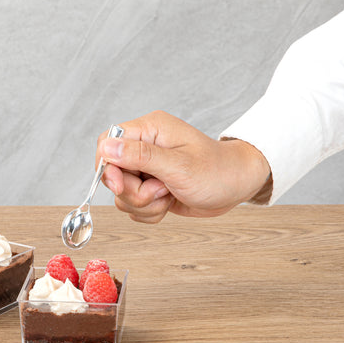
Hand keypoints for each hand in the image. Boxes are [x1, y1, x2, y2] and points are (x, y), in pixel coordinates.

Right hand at [96, 111, 270, 222]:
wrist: (237, 186)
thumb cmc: (217, 171)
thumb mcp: (178, 166)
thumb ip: (140, 156)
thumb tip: (107, 147)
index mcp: (148, 130)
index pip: (106, 143)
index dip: (108, 167)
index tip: (121, 185)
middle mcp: (144, 147)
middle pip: (112, 174)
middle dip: (134, 192)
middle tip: (162, 190)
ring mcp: (146, 169)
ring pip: (122, 195)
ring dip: (144, 204)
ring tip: (169, 195)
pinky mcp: (149, 187)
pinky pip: (133, 206)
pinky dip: (149, 212)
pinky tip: (169, 202)